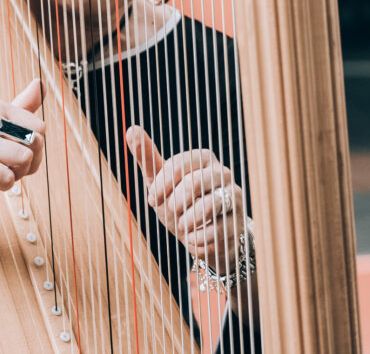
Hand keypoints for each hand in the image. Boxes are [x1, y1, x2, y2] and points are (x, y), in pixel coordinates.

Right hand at [0, 79, 44, 205]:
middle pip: (35, 142)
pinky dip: (3, 185)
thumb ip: (21, 105)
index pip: (40, 127)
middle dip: (29, 162)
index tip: (16, 151)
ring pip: (24, 159)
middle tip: (8, 165)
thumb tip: (40, 82)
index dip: (36, 147)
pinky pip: (7, 178)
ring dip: (16, 174)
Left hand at [127, 125, 245, 272]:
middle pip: (194, 183)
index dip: (161, 185)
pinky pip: (215, 231)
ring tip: (182, 225)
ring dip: (186, 221)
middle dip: (175, 203)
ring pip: (209, 206)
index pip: (178, 165)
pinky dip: (196, 239)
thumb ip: (148, 158)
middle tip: (170, 211)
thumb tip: (131, 129)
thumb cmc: (182, 203)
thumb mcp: (161, 182)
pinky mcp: (237, 222)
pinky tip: (193, 237)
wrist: (206, 236)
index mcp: (203, 158)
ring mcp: (233, 197)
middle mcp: (222, 174)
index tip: (153, 199)